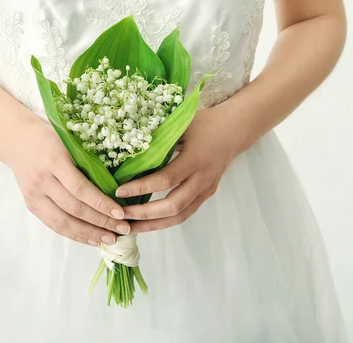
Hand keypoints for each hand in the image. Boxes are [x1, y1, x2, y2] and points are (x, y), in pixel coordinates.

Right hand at [6, 118, 130, 245]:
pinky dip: (74, 234)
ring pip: (63, 222)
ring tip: (109, 239)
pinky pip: (54, 225)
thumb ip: (87, 161)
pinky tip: (91, 239)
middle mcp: (42, 181)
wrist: (16, 140)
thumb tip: (116, 184)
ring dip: (89, 233)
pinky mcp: (32, 206)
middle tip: (122, 228)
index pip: (80, 188)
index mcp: (54, 161)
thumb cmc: (49, 137)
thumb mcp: (69, 141)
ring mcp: (34, 196)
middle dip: (100, 221)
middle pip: (74, 208)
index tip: (121, 212)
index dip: (101, 203)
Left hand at [116, 106, 245, 232]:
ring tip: (129, 227)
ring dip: (153, 224)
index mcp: (195, 160)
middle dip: (144, 214)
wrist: (233, 131)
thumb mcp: (180, 126)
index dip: (142, 187)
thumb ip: (159, 140)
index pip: (166, 179)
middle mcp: (201, 179)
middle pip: (173, 206)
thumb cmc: (203, 124)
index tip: (119, 190)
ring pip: (179, 216)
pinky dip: (164, 220)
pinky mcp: (205, 195)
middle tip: (120, 214)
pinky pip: (184, 213)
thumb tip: (127, 152)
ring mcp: (205, 190)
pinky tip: (146, 222)